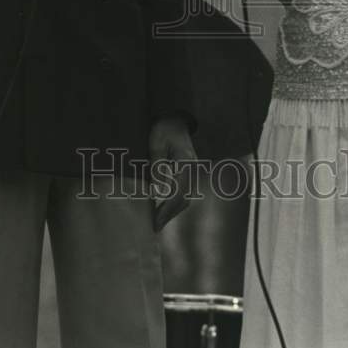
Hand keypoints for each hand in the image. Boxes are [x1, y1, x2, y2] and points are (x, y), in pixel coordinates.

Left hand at [148, 115, 196, 231]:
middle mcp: (193, 170)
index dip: (167, 210)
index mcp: (186, 163)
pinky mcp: (189, 173)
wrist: (175, 120)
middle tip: (154, 226)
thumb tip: (157, 191)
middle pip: (184, 199)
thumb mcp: (156, 145)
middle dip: (169, 215)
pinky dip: (175, 203)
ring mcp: (193, 172)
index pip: (178, 193)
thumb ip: (157, 167)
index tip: (156, 221)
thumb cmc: (164, 130)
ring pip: (186, 198)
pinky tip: (164, 208)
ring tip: (158, 221)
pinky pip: (185, 192)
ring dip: (173, 211)